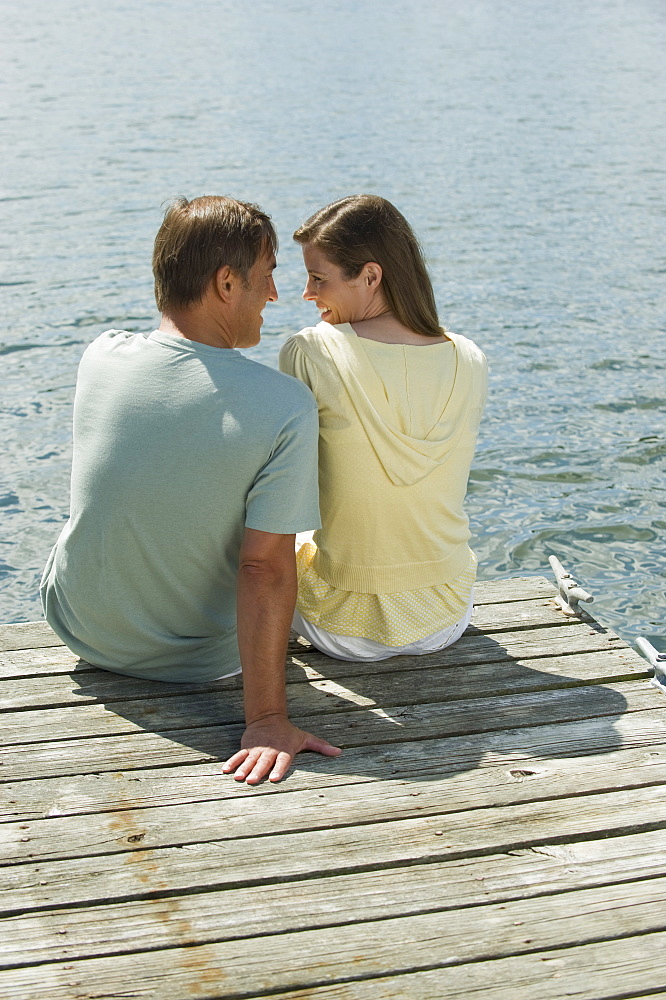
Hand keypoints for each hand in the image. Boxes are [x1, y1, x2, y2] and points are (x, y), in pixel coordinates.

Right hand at [222, 713, 341, 784]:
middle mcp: (270, 751)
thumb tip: (339, 752)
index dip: (279, 769)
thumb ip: (321, 746)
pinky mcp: (247, 747)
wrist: (269, 718)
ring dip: (243, 769)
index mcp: (284, 750)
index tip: (275, 778)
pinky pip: (239, 756)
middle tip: (252, 780)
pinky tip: (225, 771)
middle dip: (258, 771)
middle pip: (264, 762)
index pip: (282, 761)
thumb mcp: (305, 738)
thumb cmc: (289, 733)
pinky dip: (232, 762)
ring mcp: (257, 749)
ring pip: (249, 760)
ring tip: (238, 778)